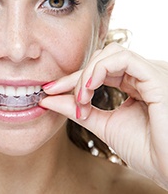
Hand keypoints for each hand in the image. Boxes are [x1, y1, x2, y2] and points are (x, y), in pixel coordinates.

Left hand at [40, 43, 167, 187]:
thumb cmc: (145, 150)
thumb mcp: (102, 125)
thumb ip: (77, 110)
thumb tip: (48, 99)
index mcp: (134, 85)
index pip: (98, 71)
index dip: (71, 79)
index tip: (49, 90)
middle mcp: (142, 75)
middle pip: (101, 59)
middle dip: (76, 76)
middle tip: (57, 93)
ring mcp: (151, 73)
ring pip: (110, 54)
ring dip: (87, 74)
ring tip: (81, 98)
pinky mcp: (157, 76)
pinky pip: (123, 58)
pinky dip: (101, 69)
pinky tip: (89, 88)